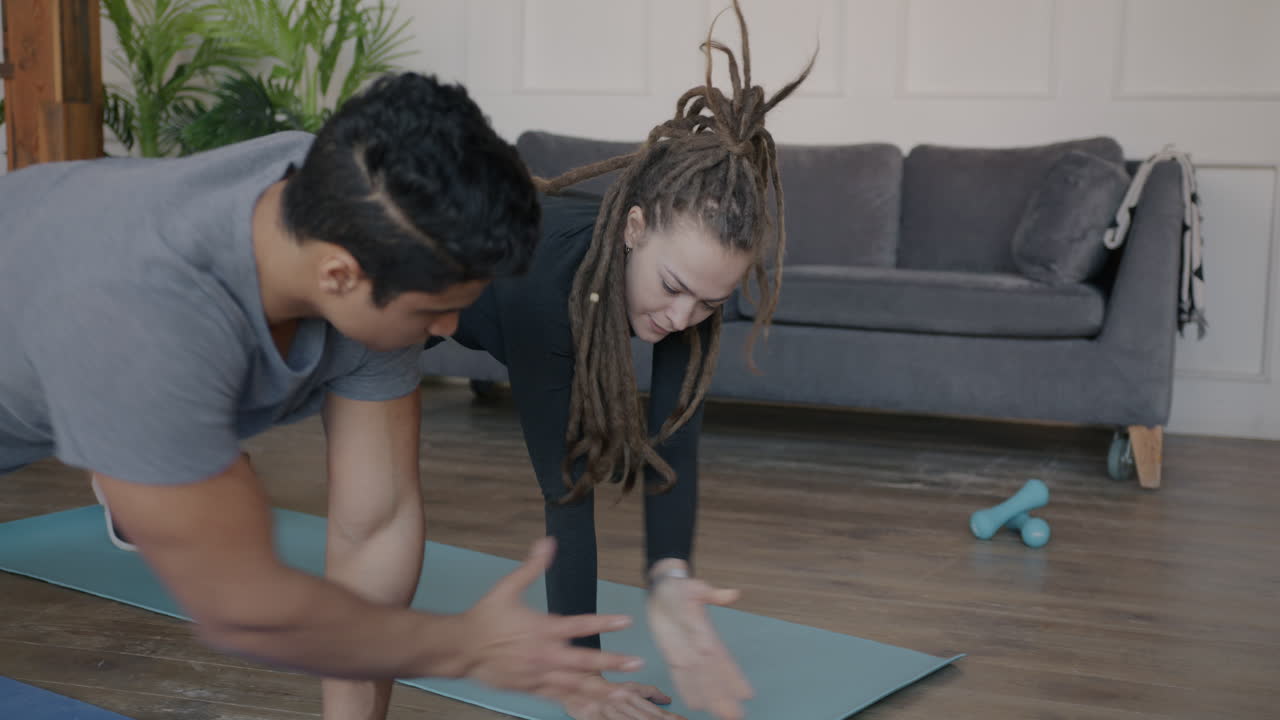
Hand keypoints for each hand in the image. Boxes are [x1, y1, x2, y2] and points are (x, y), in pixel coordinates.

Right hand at [457, 538, 644, 701]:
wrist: (462, 647)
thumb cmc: (485, 617)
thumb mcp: (508, 587)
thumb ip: (532, 566)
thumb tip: (547, 543)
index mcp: (542, 628)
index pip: (580, 625)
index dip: (605, 622)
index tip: (627, 621)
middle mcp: (544, 654)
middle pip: (585, 661)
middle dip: (613, 662)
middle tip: (637, 662)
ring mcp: (538, 674)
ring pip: (575, 685)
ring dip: (601, 689)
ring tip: (624, 693)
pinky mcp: (531, 688)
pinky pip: (559, 696)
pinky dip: (578, 700)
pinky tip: (594, 705)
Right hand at [562, 673, 685, 719]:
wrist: (569, 677)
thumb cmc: (601, 684)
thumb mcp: (626, 686)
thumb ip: (647, 692)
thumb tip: (667, 699)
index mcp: (630, 694)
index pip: (654, 712)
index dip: (670, 719)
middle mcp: (620, 702)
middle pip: (646, 719)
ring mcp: (607, 711)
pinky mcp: (593, 716)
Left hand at [647, 562, 751, 719]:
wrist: (660, 590)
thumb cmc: (681, 588)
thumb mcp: (697, 586)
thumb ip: (713, 593)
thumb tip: (732, 594)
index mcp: (708, 634)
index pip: (724, 659)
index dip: (735, 676)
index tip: (747, 694)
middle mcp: (701, 648)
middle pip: (714, 676)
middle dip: (725, 696)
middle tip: (736, 716)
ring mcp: (687, 654)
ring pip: (700, 681)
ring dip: (710, 698)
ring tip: (722, 716)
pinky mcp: (671, 655)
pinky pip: (679, 676)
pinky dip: (686, 690)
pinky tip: (694, 705)